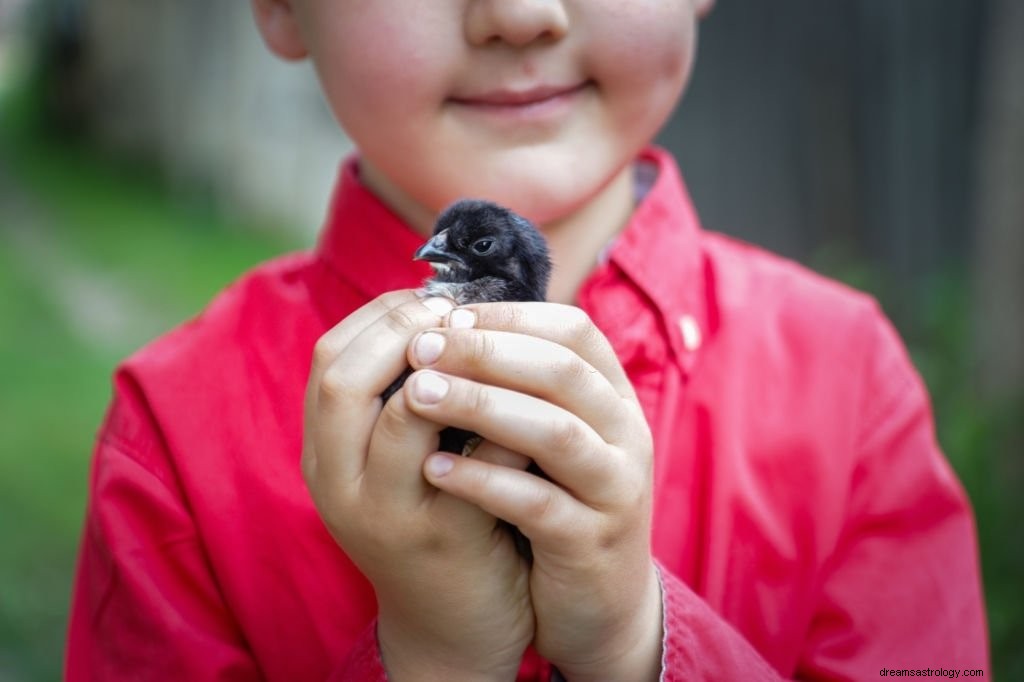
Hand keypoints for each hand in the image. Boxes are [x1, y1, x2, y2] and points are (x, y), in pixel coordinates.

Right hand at [302, 290, 533, 680]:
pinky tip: (531, 399)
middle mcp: (340, 485)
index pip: (329, 358)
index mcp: (325, 457)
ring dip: (457, 366)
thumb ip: (402, 399)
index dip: (382, 317)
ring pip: (406, 412)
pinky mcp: (445, 535)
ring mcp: (388, 514)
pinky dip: (503, 417)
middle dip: (406, 331)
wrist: (452, 625)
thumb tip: (448, 311)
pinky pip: (475, 457)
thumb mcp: (394, 464)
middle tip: (458, 316)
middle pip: (345, 379)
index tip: (432, 299)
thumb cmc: (433, 520)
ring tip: (490, 349)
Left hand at [404, 302, 662, 680]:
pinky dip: (484, 481)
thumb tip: (450, 324)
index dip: (508, 316)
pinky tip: (433, 469)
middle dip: (485, 352)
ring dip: (481, 406)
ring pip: (554, 432)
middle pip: (562, 370)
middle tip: (420, 348)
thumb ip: (523, 386)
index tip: (445, 316)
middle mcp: (625, 434)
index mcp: (614, 397)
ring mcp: (615, 489)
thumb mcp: (554, 436)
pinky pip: (537, 504)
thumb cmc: (561, 502)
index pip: (573, 330)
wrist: (601, 603)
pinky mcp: (591, 543)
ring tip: (419, 395)